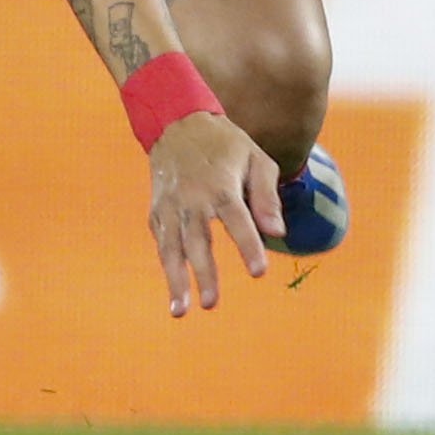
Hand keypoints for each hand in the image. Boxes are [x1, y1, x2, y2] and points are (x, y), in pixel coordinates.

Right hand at [144, 109, 275, 316]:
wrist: (177, 124)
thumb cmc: (226, 145)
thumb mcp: (256, 159)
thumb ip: (267, 196)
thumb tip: (279, 233)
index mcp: (222, 186)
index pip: (238, 221)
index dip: (249, 247)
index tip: (258, 272)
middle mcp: (192, 199)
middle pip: (198, 241)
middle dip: (204, 274)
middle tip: (212, 304)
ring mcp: (169, 207)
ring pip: (171, 248)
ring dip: (175, 280)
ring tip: (181, 311)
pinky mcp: (156, 212)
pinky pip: (161, 243)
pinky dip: (166, 266)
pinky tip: (174, 290)